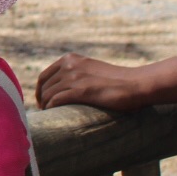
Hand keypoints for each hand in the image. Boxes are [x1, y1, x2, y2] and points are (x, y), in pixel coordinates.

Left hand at [36, 54, 152, 111]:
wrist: (136, 84)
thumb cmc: (117, 81)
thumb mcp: (92, 70)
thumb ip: (77, 74)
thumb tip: (63, 89)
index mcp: (71, 59)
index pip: (44, 75)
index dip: (40, 90)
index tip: (42, 101)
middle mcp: (69, 65)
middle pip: (44, 85)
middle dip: (41, 100)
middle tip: (44, 113)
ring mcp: (74, 77)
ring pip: (48, 94)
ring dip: (45, 106)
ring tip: (49, 117)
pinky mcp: (80, 90)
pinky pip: (56, 100)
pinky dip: (51, 109)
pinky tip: (53, 115)